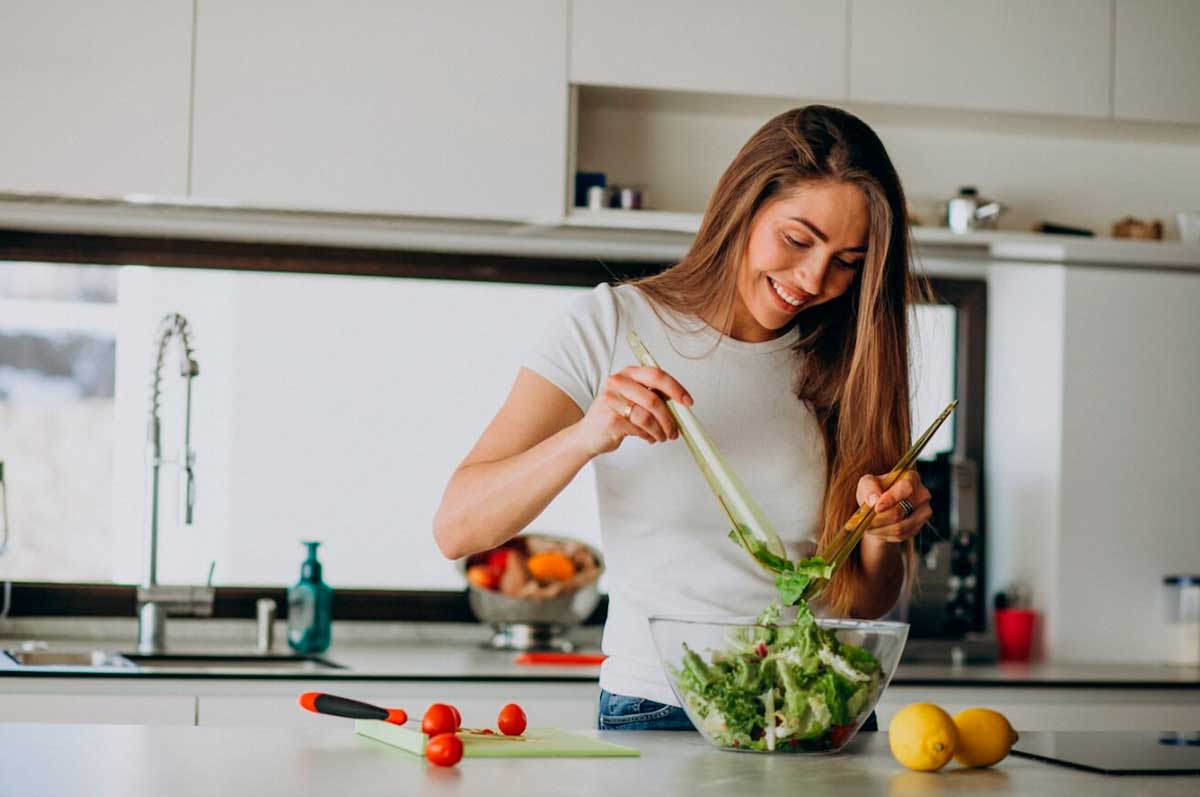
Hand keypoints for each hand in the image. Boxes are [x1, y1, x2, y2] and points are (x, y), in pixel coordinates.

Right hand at [572, 366, 691, 456]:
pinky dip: (649, 436)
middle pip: (654, 399)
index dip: (676, 388)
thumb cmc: (613, 415)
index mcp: (627, 373)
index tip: (687, 402)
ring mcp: (612, 400)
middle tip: (676, 430)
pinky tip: (649, 438)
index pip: (657, 375)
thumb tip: (680, 404)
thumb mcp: (632, 398)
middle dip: (670, 418)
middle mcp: (617, 382)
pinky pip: (639, 429)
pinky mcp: (611, 419)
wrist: (587, 435)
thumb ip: (652, 395)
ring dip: (661, 430)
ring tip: (663, 436)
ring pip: (648, 417)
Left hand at [856, 469, 931, 542]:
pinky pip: (901, 536)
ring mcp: (923, 512)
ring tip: (869, 526)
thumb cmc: (874, 491)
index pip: (906, 487)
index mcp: (911, 478)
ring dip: (881, 529)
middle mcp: (922, 494)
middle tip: (866, 521)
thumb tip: (874, 500)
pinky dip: (886, 535)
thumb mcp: (867, 484)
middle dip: (880, 518)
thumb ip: (869, 488)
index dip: (891, 499)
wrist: (880, 508)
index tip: (876, 508)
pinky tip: (878, 530)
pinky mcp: (919, 527)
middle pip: (901, 511)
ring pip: (901, 527)